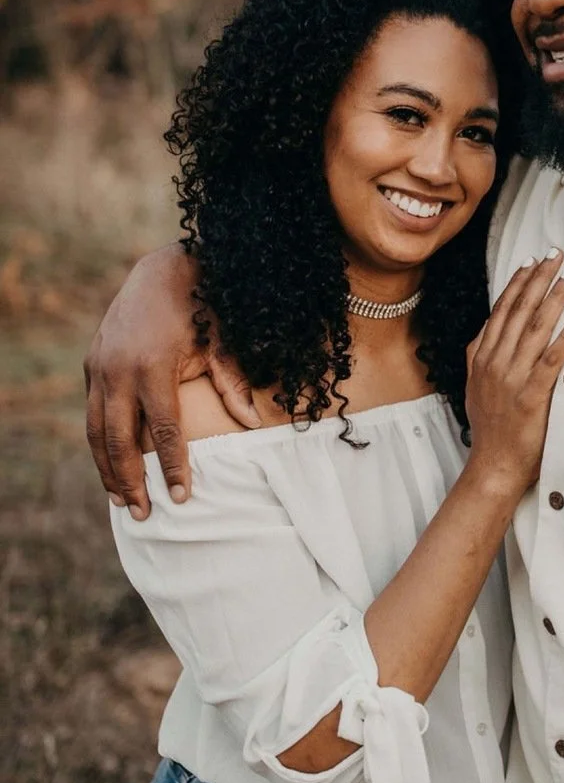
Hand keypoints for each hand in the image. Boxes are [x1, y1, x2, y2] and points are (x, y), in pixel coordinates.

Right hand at [83, 244, 258, 517]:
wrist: (163, 269)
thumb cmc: (201, 307)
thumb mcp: (221, 343)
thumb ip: (233, 385)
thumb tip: (253, 425)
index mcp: (153, 366)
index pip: (163, 430)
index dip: (172, 466)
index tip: (182, 497)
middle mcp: (119, 370)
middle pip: (120, 439)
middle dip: (131, 480)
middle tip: (143, 514)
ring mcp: (100, 367)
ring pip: (96, 430)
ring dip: (108, 468)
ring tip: (122, 500)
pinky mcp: (92, 364)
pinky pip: (92, 413)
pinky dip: (99, 443)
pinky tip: (111, 466)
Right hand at [464, 249, 563, 493]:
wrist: (493, 465)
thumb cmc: (490, 426)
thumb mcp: (475, 384)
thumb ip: (481, 355)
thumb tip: (490, 327)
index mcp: (482, 356)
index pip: (501, 310)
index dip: (518, 282)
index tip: (533, 260)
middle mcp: (495, 362)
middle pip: (520, 311)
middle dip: (540, 279)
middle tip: (558, 255)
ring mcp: (512, 379)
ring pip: (536, 329)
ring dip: (555, 299)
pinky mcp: (531, 397)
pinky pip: (551, 362)